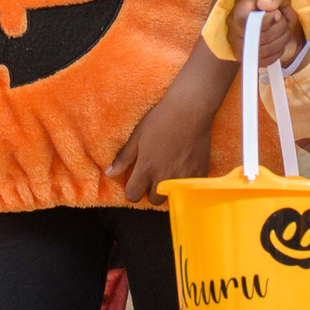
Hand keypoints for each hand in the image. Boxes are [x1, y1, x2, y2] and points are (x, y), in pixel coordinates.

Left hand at [107, 85, 219, 201]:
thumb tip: (108, 173)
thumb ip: (124, 158)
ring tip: (168, 173)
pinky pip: (188, 190)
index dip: (132, 190)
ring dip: (167, 189)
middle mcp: (164, 177)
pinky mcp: (200, 174)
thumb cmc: (161, 119)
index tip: (136, 181)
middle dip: (150, 190)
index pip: (133, 195)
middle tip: (154, 175)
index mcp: (147, 168)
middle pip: (153, 200)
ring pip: (171, 197)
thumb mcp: (137, 136)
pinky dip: (184, 184)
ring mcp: (183, 177)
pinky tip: (183, 169)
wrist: (191, 110)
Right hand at [225, 0, 299, 68]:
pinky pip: (263, 61)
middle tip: (283, 21)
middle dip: (279, 29)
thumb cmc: (275, 4)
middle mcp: (232, 27)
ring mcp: (237, 44)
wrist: (278, 21)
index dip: (265, 21)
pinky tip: (279, 42)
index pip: (245, 21)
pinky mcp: (244, 58)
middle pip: (258, 37)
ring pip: (263, 51)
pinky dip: (277, 53)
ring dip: (281, 41)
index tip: (278, 13)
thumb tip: (264, 5)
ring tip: (284, 31)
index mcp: (238, 7)